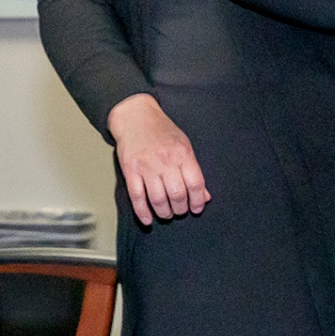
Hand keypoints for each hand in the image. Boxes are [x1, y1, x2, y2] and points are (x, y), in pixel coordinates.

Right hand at [107, 93, 210, 225]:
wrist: (135, 116)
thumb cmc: (161, 131)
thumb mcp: (184, 145)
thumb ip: (194, 170)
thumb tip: (204, 196)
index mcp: (182, 153)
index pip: (195, 184)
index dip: (198, 201)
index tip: (197, 208)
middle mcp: (165, 160)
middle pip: (177, 194)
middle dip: (180, 209)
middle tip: (180, 210)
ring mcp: (146, 166)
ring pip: (158, 199)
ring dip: (164, 212)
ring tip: (167, 213)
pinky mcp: (130, 170)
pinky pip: (137, 196)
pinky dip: (142, 212)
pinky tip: (147, 219)